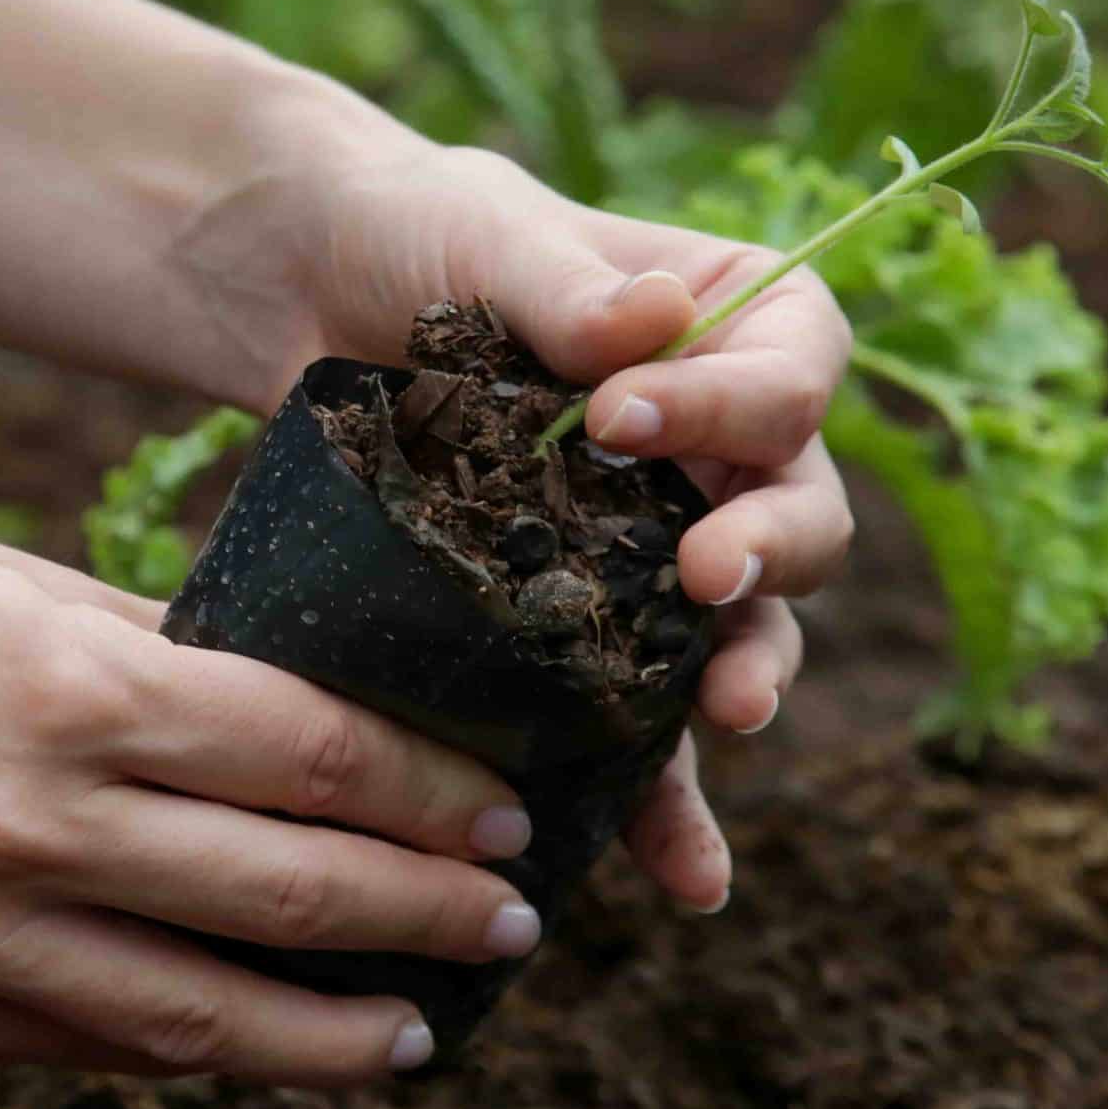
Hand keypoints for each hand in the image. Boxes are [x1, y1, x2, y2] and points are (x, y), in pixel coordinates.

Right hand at [0, 490, 539, 1082]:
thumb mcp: (10, 583)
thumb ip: (157, 658)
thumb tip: (296, 711)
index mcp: (69, 690)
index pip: (310, 756)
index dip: (428, 794)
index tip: (502, 812)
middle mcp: (29, 823)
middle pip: (285, 891)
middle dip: (425, 915)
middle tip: (510, 923)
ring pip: (200, 1016)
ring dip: (335, 1032)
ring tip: (420, 1030)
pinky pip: (87, 1048)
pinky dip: (192, 1057)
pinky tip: (260, 1049)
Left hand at [181, 136, 855, 912]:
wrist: (307, 298)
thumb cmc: (413, 232)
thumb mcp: (482, 231)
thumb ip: (566, 285)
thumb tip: (655, 320)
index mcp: (732, 319)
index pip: (795, 370)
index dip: (736, 405)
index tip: (621, 418)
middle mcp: (723, 441)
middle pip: (800, 512)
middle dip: (769, 553)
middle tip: (704, 577)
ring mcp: (660, 541)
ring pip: (744, 629)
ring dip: (748, 675)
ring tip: (726, 715)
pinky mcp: (586, 625)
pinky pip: (646, 724)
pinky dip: (669, 799)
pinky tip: (684, 877)